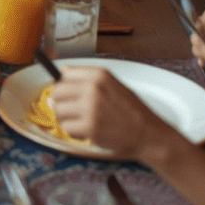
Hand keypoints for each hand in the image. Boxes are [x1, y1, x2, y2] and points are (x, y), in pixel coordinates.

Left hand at [47, 65, 175, 159]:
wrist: (148, 133)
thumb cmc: (131, 110)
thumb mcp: (112, 84)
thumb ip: (87, 77)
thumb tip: (61, 71)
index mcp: (98, 75)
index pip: (63, 74)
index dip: (63, 86)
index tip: (68, 94)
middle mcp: (93, 88)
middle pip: (57, 92)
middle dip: (61, 103)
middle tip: (73, 112)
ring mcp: (91, 108)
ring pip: (58, 111)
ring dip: (66, 119)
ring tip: (81, 122)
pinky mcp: (90, 127)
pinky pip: (66, 128)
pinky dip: (73, 132)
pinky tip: (85, 132)